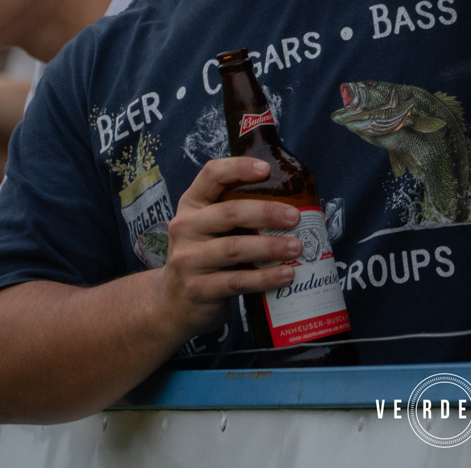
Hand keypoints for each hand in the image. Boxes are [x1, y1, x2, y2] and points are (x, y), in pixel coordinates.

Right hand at [152, 158, 304, 343]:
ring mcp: (188, 260)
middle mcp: (185, 228)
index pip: (211, 175)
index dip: (238, 167)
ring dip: (270, 247)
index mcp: (191, 205)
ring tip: (297, 247)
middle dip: (266, 212)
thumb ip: (236, 215)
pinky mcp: (197, 289)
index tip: (267, 169)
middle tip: (295, 217)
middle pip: (228, 212)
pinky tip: (287, 275)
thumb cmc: (204, 257)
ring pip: (234, 248)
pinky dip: (264, 278)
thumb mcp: (209, 229)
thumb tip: (293, 204)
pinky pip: (236, 281)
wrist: (173, 304)